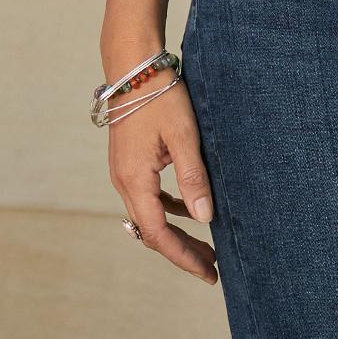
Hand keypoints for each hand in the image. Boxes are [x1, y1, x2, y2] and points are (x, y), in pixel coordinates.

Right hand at [105, 71, 217, 283]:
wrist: (133, 65)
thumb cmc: (161, 96)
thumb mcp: (184, 137)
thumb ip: (194, 179)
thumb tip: (204, 218)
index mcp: (135, 180)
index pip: (159, 235)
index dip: (184, 258)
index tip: (209, 273)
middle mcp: (124, 181)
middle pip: (152, 231)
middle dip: (182, 251)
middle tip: (214, 266)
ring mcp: (124, 173)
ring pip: (150, 216)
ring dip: (177, 233)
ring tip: (207, 245)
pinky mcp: (130, 163)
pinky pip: (148, 198)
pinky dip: (169, 211)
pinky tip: (190, 210)